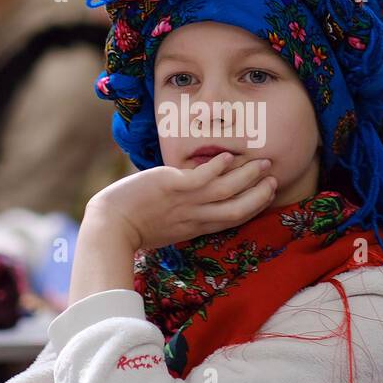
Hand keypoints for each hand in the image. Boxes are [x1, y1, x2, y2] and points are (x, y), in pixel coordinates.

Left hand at [86, 152, 277, 250]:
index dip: (253, 206)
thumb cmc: (133, 226)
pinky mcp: (173, 186)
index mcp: (195, 228)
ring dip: (247, 175)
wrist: (110, 226)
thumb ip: (184, 217)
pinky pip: (202, 177)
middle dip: (259, 193)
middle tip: (273, 176)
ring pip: (226, 190)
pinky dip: (218, 166)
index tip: (266, 193)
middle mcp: (195, 217)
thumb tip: (195, 202)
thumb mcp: (167, 227)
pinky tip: (228, 155)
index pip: (232, 218)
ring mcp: (185, 202)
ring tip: (262, 160)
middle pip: (238, 208)